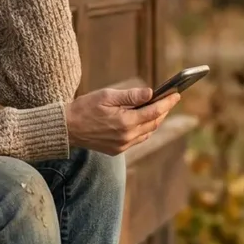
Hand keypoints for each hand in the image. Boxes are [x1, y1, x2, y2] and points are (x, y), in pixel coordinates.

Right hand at [63, 87, 181, 155]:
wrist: (66, 128)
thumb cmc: (85, 108)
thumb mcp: (107, 96)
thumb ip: (130, 96)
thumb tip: (150, 93)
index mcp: (125, 122)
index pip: (154, 111)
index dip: (167, 102)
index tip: (177, 94)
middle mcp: (126, 137)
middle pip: (153, 123)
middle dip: (164, 110)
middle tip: (170, 99)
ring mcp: (122, 145)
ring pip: (147, 132)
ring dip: (155, 121)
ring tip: (160, 108)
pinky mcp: (117, 150)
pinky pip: (137, 139)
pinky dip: (144, 129)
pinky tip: (144, 121)